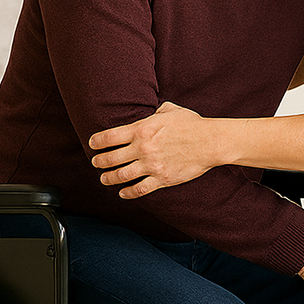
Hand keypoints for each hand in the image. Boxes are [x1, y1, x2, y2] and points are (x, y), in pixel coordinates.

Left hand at [89, 103, 216, 197]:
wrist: (211, 142)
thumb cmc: (192, 124)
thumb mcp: (171, 110)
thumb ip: (157, 112)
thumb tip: (153, 112)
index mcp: (141, 130)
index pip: (109, 137)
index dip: (97, 142)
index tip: (92, 145)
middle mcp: (142, 148)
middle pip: (111, 158)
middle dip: (99, 162)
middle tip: (96, 163)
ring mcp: (151, 165)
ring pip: (121, 176)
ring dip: (109, 178)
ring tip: (104, 179)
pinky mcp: (162, 179)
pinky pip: (139, 189)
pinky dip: (128, 193)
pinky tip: (123, 192)